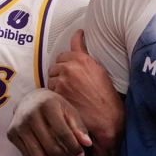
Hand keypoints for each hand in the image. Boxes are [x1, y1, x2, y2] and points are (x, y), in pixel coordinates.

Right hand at [8, 89, 92, 155]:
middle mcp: (30, 113)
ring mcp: (18, 124)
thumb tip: (87, 144)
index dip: (74, 147)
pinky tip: (48, 152)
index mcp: (47, 104)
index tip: (80, 154)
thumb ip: (79, 128)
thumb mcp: (70, 112)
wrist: (31, 100)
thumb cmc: (55, 107)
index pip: (63, 133)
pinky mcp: (11, 133)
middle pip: (51, 147)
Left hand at [48, 30, 122, 145]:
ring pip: (51, 77)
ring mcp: (62, 80)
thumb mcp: (99, 71)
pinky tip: (65, 100)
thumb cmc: (106, 96)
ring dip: (56, 83)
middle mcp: (70, 67)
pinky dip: (55, 94)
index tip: (75, 39)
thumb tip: (79, 45)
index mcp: (83, 59)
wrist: (105, 116)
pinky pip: (50, 90)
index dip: (70, 51)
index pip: (70, 47)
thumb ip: (86, 59)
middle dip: (60, 71)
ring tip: (67, 93)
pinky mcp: (57, 93)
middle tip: (68, 81)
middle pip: (56, 63)